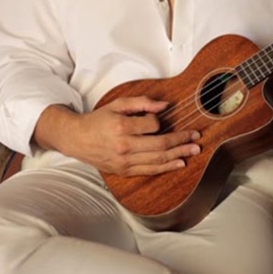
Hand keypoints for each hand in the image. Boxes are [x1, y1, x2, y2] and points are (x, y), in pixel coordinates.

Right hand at [63, 96, 201, 175]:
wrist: (77, 139)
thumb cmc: (98, 120)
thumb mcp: (117, 104)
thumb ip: (141, 102)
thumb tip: (165, 105)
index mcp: (121, 127)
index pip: (152, 125)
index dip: (160, 121)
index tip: (159, 119)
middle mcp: (124, 146)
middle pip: (160, 145)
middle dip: (181, 140)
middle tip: (196, 137)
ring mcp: (124, 161)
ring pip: (158, 160)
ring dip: (179, 155)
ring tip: (194, 150)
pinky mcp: (124, 171)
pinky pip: (150, 170)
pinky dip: (167, 167)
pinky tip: (179, 163)